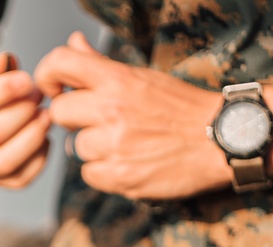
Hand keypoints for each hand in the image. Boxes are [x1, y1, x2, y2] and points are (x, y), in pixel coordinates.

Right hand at [0, 51, 51, 188]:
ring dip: (32, 138)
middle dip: (21, 114)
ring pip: (4, 162)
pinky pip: (19, 179)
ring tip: (46, 116)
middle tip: (39, 96)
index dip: (1, 93)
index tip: (26, 80)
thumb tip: (7, 61)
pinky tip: (44, 138)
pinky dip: (38, 160)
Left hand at [35, 32, 230, 199]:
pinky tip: (128, 163)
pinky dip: (104, 172)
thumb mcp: (143, 77)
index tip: (55, 88)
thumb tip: (73, 43)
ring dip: (94, 148)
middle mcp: (112, 109)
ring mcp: (115, 145)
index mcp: (118, 79)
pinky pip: (89, 175)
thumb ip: (100, 64)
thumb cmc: (182, 107)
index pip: (60, 63)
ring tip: (126, 144)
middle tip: (98, 121)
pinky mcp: (121, 176)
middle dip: (73, 118)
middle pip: (59, 112)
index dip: (48, 75)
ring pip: (76, 148)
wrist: (223, 140)